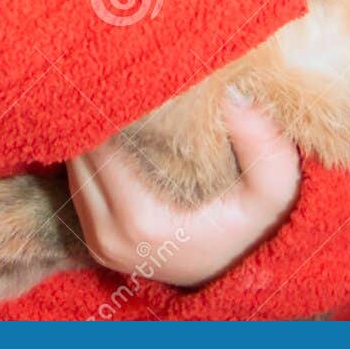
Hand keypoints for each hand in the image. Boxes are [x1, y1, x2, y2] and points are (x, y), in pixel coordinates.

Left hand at [66, 88, 300, 286]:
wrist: (242, 276)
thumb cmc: (254, 225)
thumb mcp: (273, 188)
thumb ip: (262, 143)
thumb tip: (232, 96)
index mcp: (140, 220)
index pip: (101, 141)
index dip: (113, 103)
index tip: (131, 72)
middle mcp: (110, 235)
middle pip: (81, 153)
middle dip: (99, 114)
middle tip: (120, 77)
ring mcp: (100, 244)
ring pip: (76, 166)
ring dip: (92, 134)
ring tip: (118, 99)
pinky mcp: (97, 245)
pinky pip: (79, 185)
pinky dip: (92, 157)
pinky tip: (114, 131)